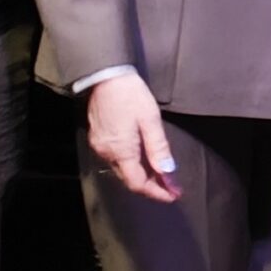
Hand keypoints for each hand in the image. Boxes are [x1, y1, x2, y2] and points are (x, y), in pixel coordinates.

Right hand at [87, 72, 178, 202]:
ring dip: (140, 175)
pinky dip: (130, 164)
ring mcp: (99, 146)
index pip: (138, 183)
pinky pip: (115, 160)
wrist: (105, 75)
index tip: (173, 195)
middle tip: (170, 186)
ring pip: (121, 170)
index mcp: (121, 151)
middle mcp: (107, 153)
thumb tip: (168, 172)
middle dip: (151, 185)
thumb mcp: (150, 120)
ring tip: (160, 174)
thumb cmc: (130, 95)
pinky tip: (142, 159)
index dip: (157, 192)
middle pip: (129, 179)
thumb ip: (158, 148)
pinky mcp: (97, 138)